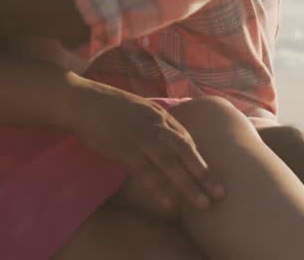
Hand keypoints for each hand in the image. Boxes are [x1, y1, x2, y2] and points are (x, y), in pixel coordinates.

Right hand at [66, 81, 224, 213]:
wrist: (82, 100)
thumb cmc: (108, 106)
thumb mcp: (138, 109)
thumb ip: (153, 122)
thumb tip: (164, 136)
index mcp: (159, 115)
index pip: (186, 139)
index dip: (201, 159)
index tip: (214, 177)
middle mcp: (154, 125)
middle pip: (185, 151)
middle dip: (204, 174)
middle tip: (220, 193)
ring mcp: (140, 136)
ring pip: (170, 163)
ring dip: (188, 185)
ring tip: (202, 203)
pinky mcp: (123, 147)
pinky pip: (144, 170)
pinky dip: (157, 187)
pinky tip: (168, 202)